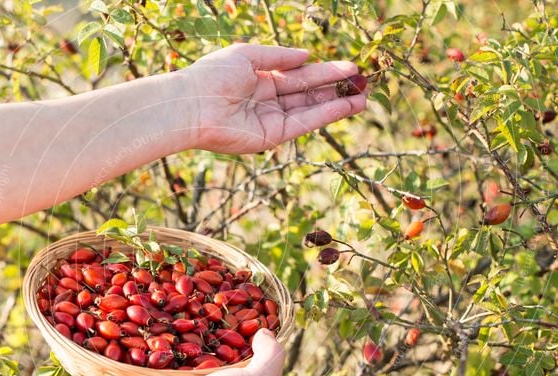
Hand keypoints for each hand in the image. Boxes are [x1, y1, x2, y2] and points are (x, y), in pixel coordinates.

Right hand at [138, 328, 285, 375]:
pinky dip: (187, 360)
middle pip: (237, 370)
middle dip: (233, 347)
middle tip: (226, 322)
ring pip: (210, 371)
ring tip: (203, 328)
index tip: (254, 324)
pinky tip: (183, 345)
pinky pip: (188, 375)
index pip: (266, 372)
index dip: (264, 348)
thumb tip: (265, 334)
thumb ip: (270, 357)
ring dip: (207, 352)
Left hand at [181, 44, 367, 153]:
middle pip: (308, 94)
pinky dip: (325, 114)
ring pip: (310, 110)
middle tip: (363, 81)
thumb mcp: (248, 55)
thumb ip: (279, 56)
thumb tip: (307, 56)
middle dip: (335, 88)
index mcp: (259, 80)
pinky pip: (303, 124)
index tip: (349, 67)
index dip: (323, 72)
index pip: (298, 76)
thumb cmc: (212, 76)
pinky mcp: (272, 137)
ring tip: (364, 96)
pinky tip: (345, 105)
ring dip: (337, 103)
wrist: (193, 105)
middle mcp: (267, 101)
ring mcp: (270, 121)